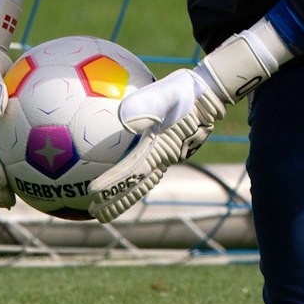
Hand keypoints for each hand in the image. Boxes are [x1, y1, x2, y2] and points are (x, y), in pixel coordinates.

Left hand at [87, 19, 293, 222]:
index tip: (93, 195)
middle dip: (117, 200)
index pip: (133, 170)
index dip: (113, 184)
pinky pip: (147, 168)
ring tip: (106, 206)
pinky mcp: (168, 148)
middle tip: (95, 214)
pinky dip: (134, 179)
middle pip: (138, 184)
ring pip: (143, 180)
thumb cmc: (187, 89)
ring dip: (125, 194)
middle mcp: (164, 156)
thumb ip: (146, 104)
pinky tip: (123, 176)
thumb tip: (122, 120)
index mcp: (160, 147)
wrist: (210, 91)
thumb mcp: (167, 92)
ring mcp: (168, 154)